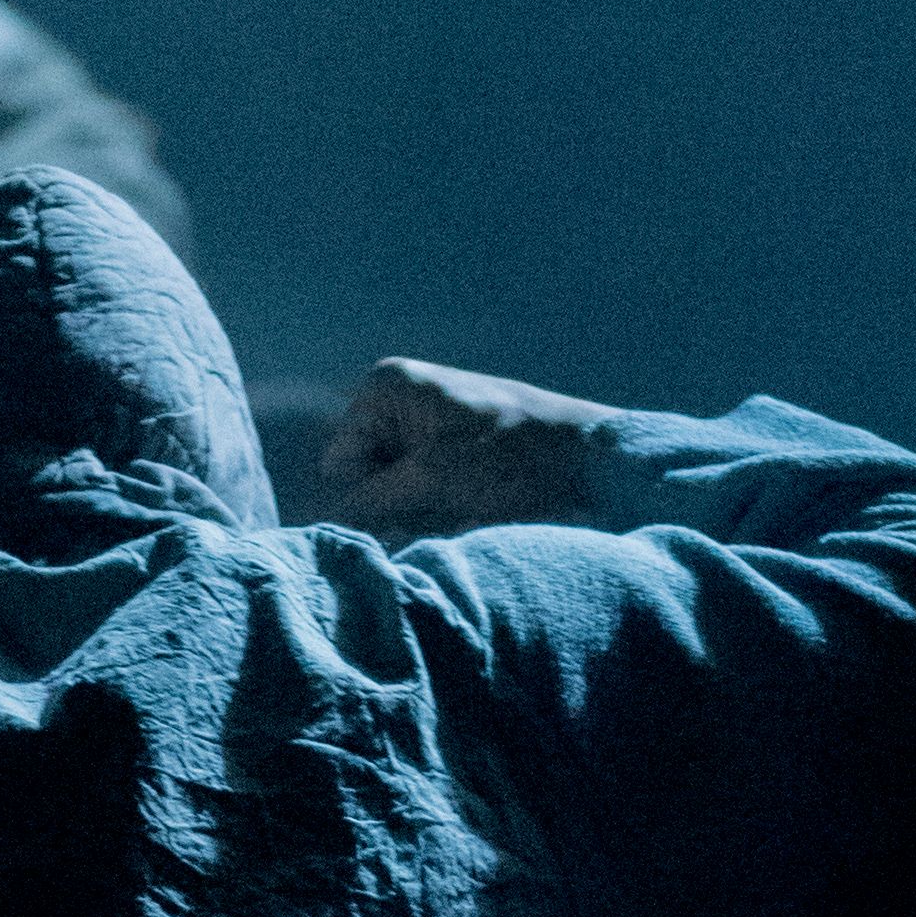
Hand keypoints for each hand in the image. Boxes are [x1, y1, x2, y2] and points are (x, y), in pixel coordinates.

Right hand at [312, 355, 612, 540]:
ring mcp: (428, 429)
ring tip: (463, 510)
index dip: (366, 493)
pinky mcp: (454, 455)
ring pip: (396, 492)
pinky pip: (425, 496)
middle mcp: (400, 402)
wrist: (590, 462)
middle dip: (394, 505)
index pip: (340, 461)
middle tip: (438, 510)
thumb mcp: (434, 478)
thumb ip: (372, 501)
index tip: (407, 505)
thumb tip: (325, 528)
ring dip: (419, 514)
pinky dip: (441, 513)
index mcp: (386, 387)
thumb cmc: (514, 456)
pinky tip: (473, 512)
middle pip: (366, 476)